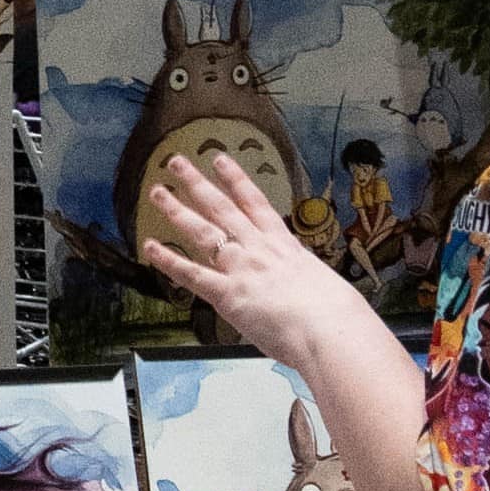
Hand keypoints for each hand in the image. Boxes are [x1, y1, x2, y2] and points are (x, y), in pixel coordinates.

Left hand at [136, 153, 382, 375]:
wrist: (331, 331)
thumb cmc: (340, 317)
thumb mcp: (327, 288)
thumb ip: (310, 285)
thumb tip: (315, 294)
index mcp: (286, 247)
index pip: (256, 204)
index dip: (236, 180)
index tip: (220, 160)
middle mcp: (260, 250)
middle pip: (222, 209)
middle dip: (198, 183)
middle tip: (176, 163)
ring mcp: (241, 269)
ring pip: (203, 232)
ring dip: (177, 210)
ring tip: (157, 191)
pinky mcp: (228, 295)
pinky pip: (191, 275)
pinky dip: (168, 261)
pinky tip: (149, 247)